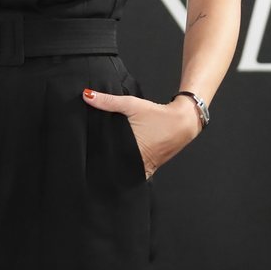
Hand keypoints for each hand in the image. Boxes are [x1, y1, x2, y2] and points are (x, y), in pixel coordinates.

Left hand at [82, 88, 200, 178]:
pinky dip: (128, 170)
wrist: (183, 122)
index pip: (107, 163)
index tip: (88, 160)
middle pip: (115, 170)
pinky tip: (121, 165)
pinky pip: (135, 173)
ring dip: (116, 170)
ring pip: (125, 173)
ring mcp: (145, 168)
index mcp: (130, 151)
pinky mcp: (150, 168)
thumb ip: (108, 101)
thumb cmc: (158, 114)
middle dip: (104, 168)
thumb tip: (87, 95)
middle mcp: (138, 163)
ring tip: (103, 167)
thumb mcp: (131, 104)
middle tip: (92, 162)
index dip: (97, 162)